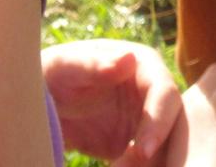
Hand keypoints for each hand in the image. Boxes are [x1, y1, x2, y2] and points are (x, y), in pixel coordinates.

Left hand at [41, 39, 180, 164]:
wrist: (40, 101)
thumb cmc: (53, 73)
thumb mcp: (66, 67)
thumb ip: (94, 64)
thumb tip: (130, 59)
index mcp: (144, 66)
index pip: (165, 93)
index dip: (158, 122)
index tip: (143, 151)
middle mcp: (152, 93)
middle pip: (175, 124)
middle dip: (161, 151)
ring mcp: (146, 121)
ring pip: (166, 146)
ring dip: (153, 164)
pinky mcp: (137, 147)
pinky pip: (148, 163)